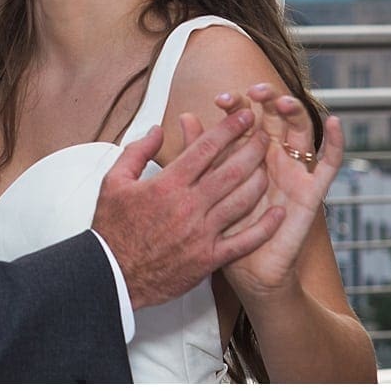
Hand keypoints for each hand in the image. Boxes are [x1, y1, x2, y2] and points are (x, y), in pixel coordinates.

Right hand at [91, 109, 285, 309]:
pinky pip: (244, 241)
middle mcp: (189, 205)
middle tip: (266, 135)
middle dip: (253, 149)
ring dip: (260, 181)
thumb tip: (156, 130)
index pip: (206, 148)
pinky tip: (279, 214)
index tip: (245, 117)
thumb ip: (136, 151)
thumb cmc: (112, 229)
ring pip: (242, 201)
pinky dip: (265, 227)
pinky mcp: (209, 258)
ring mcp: (202, 233)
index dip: (229, 128)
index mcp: (167, 184)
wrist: (112, 274)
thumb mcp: (114, 182)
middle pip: (232, 170)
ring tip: (271, 167)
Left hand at [192, 84, 345, 301]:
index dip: (236, 106)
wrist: (246, 272)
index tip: (220, 100)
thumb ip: (197, 152)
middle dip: (266, 100)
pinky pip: (328, 166)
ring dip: (295, 112)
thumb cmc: (225, 229)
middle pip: (274, 118)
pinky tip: (333, 122)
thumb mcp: (206, 187)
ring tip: (282, 102)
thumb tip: (184, 116)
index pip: (245, 119)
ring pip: (300, 133)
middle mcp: (272, 157)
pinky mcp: (311, 193)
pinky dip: (334, 143)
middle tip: (254, 93)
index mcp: (246, 154)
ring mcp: (294, 172)